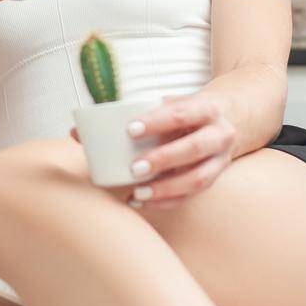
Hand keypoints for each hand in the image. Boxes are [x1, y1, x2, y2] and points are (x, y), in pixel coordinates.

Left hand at [70, 91, 235, 207]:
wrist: (228, 118)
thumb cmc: (185, 112)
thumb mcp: (166, 104)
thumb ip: (128, 114)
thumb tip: (77, 133)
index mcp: (206, 107)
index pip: (182, 113)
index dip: (156, 121)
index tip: (130, 130)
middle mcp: (219, 134)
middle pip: (194, 148)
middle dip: (163, 159)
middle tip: (133, 168)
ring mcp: (221, 160)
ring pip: (197, 179)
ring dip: (166, 188)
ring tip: (137, 192)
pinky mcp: (214, 179)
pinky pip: (192, 196)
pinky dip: (166, 201)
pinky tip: (143, 201)